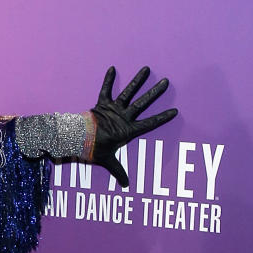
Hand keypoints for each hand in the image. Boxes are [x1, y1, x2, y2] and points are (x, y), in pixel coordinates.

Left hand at [91, 66, 176, 187]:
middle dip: (155, 92)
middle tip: (166, 81)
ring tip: (146, 68)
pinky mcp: (101, 104)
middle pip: (143, 103)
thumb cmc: (94, 150)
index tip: (175, 110)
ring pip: (129, 92)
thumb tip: (126, 185)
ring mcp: (113, 109)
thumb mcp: (108, 161)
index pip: (149, 123)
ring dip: (137, 80)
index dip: (162, 117)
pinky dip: (108, 79)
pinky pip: (105, 89)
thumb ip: (118, 171)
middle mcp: (123, 117)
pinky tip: (112, 67)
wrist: (78, 140)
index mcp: (128, 130)